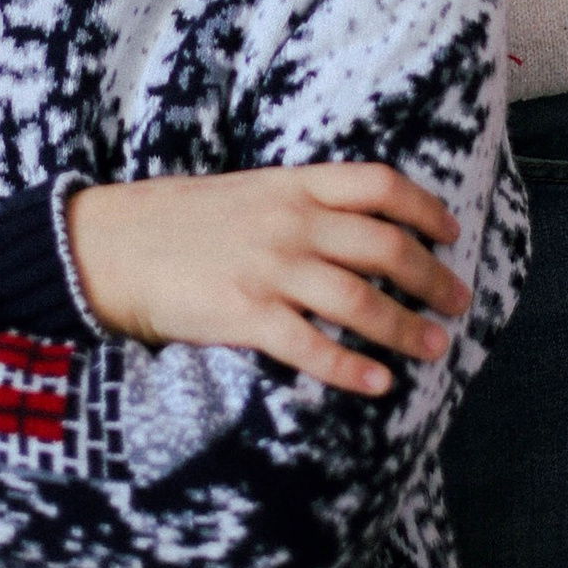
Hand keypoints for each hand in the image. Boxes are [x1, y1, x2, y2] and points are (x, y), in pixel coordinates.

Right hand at [65, 163, 470, 397]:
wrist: (109, 245)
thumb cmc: (178, 220)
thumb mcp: (246, 191)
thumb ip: (299, 203)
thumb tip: (356, 226)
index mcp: (292, 184)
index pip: (380, 185)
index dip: (425, 209)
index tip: (450, 234)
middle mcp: (290, 222)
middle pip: (385, 247)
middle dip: (432, 278)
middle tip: (458, 302)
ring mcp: (269, 269)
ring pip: (360, 301)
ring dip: (407, 328)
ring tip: (434, 347)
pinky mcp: (245, 315)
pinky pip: (313, 347)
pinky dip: (352, 369)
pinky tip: (378, 384)